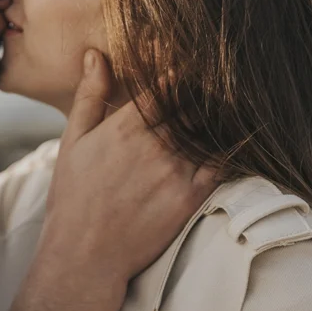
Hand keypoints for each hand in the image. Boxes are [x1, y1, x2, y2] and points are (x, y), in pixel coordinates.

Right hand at [43, 49, 216, 286]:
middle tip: (220, 70)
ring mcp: (176, 171)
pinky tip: (239, 133)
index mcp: (125, 127)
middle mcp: (155, 144)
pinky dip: (232, 144)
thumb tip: (95, 54)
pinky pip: (222, 163)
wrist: (85, 255)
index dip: (180, 66)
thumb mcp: (72, 141)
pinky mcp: (191, 197)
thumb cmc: (74, 198)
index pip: (165, 82)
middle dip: (204, 86)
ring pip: (209, 127)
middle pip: (192, 102)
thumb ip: (89, 96)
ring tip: (233, 96)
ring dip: (219, 110)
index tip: (190, 54)